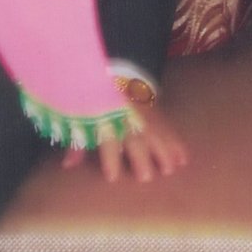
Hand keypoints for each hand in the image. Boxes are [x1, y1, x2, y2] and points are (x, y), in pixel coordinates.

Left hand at [62, 101, 189, 183]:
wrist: (116, 74)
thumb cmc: (97, 102)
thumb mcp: (82, 119)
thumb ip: (77, 143)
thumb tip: (68, 166)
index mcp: (105, 121)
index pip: (107, 139)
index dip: (109, 157)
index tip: (112, 177)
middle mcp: (126, 119)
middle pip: (134, 137)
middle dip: (140, 156)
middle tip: (146, 177)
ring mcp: (144, 115)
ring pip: (156, 132)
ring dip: (164, 152)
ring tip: (170, 169)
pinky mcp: (157, 114)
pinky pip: (169, 128)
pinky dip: (177, 143)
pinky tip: (184, 158)